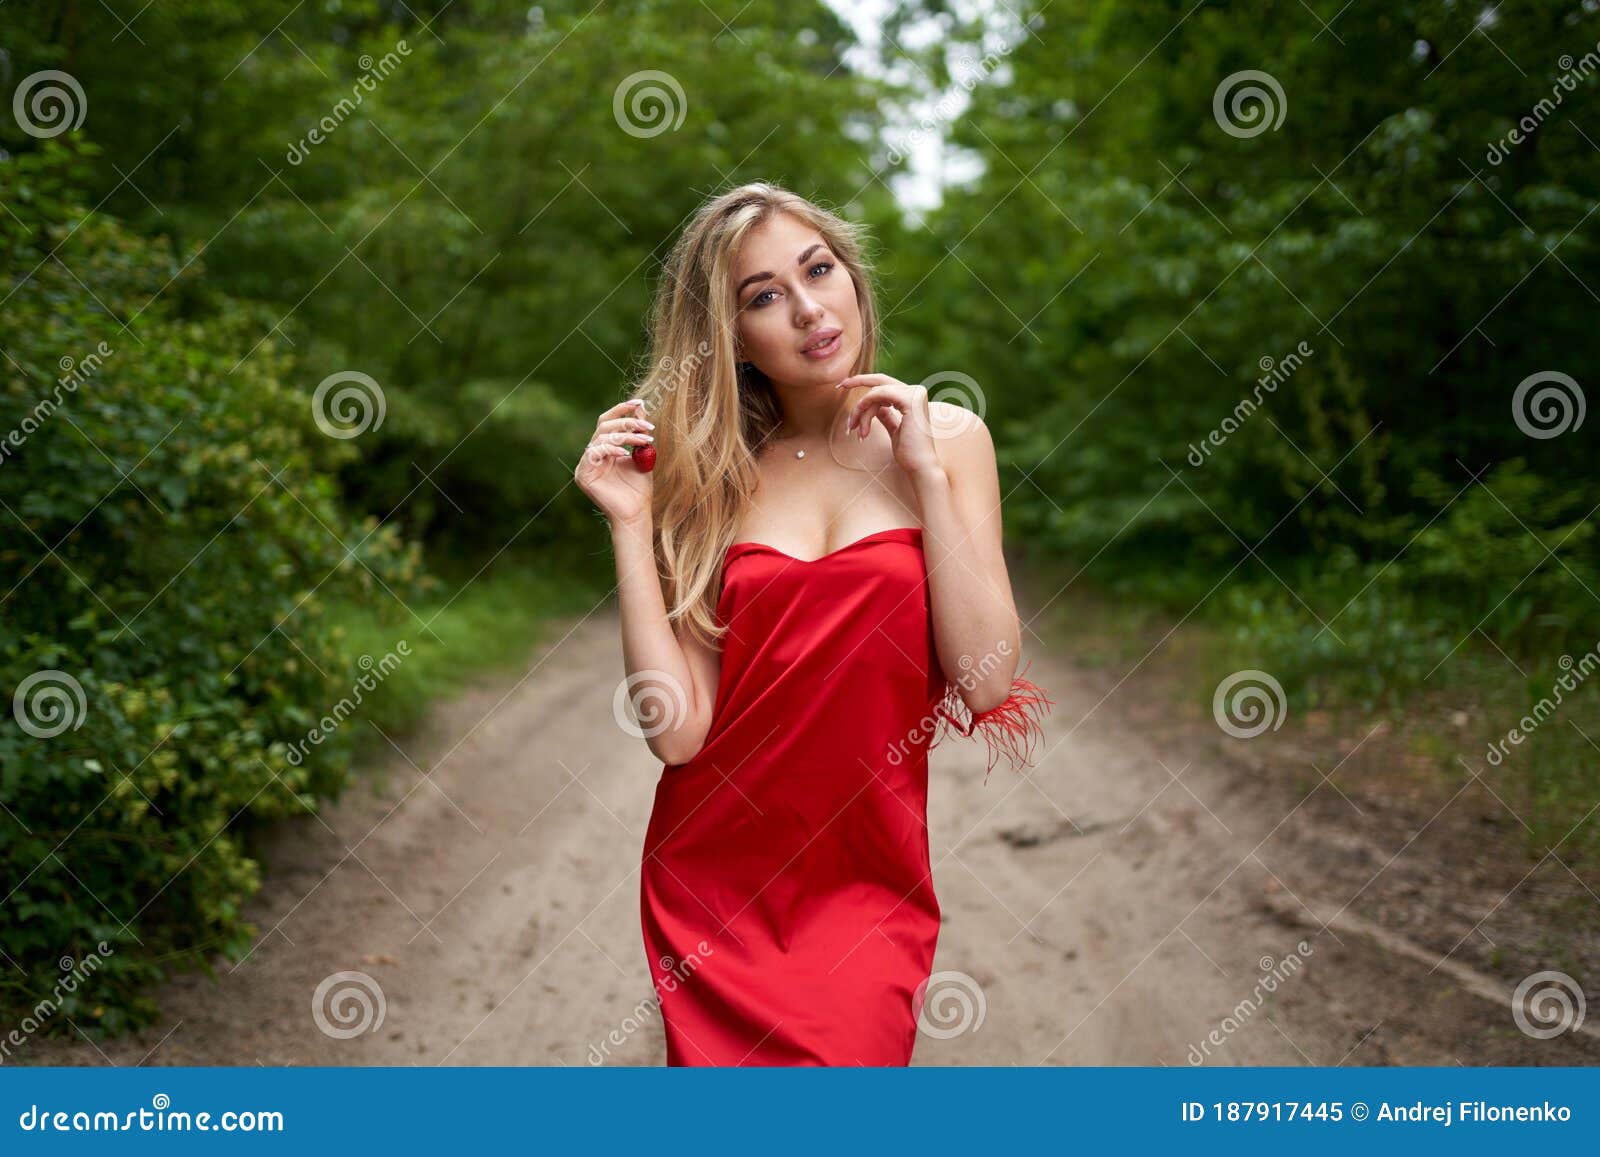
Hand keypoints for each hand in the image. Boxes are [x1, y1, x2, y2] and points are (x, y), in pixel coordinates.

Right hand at [575, 399, 654, 525]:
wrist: (636, 513)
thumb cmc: (639, 489)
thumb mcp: (642, 455)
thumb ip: (638, 433)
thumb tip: (640, 406)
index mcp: (603, 449)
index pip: (607, 422)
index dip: (621, 409)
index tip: (639, 402)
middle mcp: (592, 455)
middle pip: (603, 426)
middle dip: (627, 423)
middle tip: (648, 427)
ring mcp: (585, 465)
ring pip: (601, 437)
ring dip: (625, 435)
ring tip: (644, 440)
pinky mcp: (583, 475)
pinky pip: (594, 453)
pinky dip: (611, 449)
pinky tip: (626, 454)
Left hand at [835, 374, 941, 477]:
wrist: (920, 466)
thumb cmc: (908, 452)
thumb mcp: (894, 429)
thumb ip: (886, 415)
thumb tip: (874, 407)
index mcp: (914, 397)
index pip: (886, 385)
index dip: (866, 383)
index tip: (846, 386)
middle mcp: (916, 392)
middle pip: (881, 380)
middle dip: (858, 381)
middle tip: (840, 385)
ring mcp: (915, 394)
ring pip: (876, 392)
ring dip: (861, 410)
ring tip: (855, 429)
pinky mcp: (910, 400)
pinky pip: (879, 394)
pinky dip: (866, 406)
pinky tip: (862, 424)